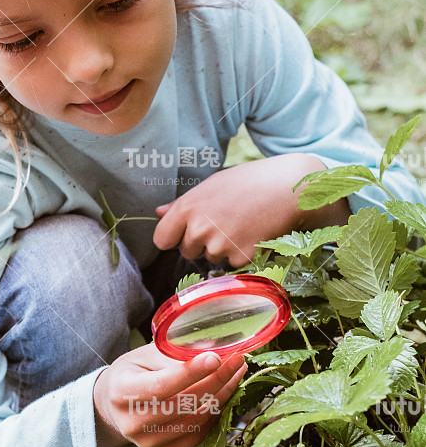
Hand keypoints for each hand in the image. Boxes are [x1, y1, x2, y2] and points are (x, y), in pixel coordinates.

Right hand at [93, 343, 245, 446]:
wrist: (116, 404)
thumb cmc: (133, 372)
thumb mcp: (145, 354)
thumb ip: (174, 353)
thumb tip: (213, 348)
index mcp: (122, 392)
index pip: (161, 384)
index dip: (191, 372)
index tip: (216, 358)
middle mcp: (132, 422)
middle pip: (183, 404)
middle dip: (216, 380)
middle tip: (237, 361)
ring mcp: (148, 441)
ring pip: (195, 420)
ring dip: (222, 396)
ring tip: (236, 374)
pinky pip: (198, 435)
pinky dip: (215, 414)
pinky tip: (224, 395)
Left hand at [153, 154, 349, 267]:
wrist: (288, 188)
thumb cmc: (248, 182)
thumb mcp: (211, 185)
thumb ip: (182, 204)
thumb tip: (158, 212)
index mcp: (187, 208)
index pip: (161, 239)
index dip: (173, 237)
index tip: (184, 232)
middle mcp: (199, 229)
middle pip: (187, 251)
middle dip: (201, 242)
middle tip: (224, 221)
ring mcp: (220, 245)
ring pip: (211, 258)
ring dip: (222, 248)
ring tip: (242, 224)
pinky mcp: (240, 258)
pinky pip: (232, 264)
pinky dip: (242, 254)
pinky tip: (253, 234)